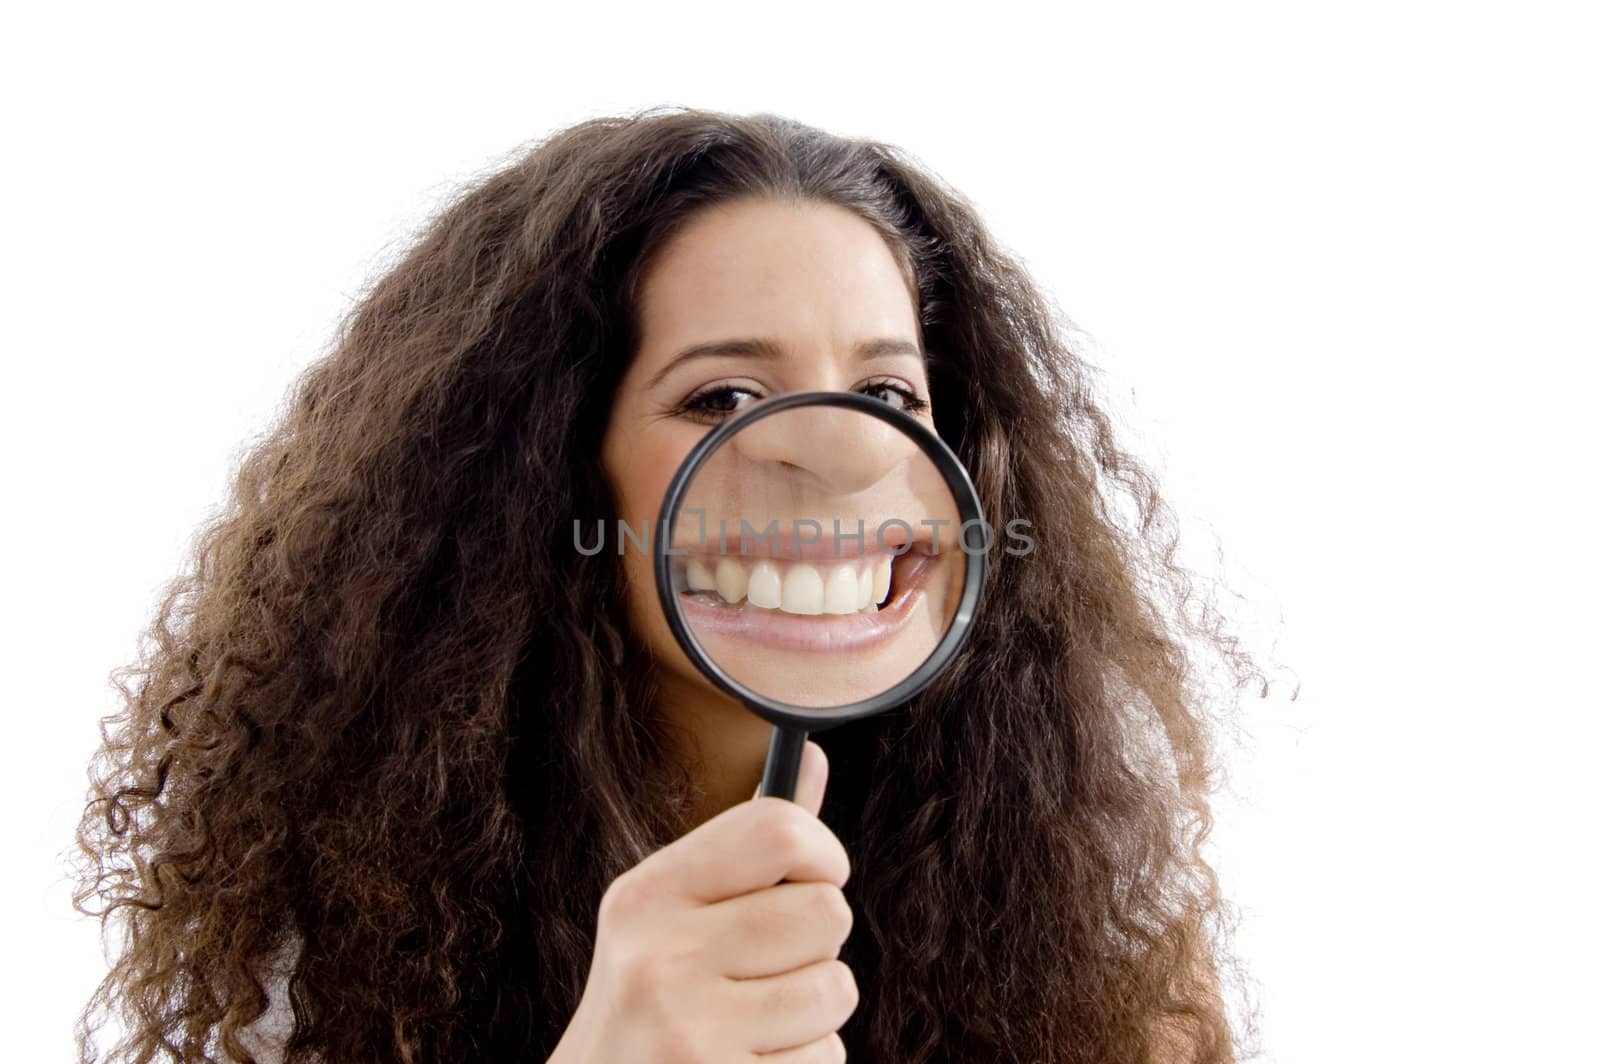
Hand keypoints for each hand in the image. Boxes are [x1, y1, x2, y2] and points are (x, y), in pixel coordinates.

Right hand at [548, 741, 855, 1062]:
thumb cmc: (655, 999)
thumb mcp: (674, 914)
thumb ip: (747, 844)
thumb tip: (812, 755)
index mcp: (646, 896)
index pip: (778, 830)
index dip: (821, 853)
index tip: (812, 879)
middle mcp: (660, 958)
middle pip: (827, 910)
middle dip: (817, 944)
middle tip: (766, 969)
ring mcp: (690, 1035)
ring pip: (835, 987)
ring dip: (814, 1011)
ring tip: (754, 1023)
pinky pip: (827, 1057)